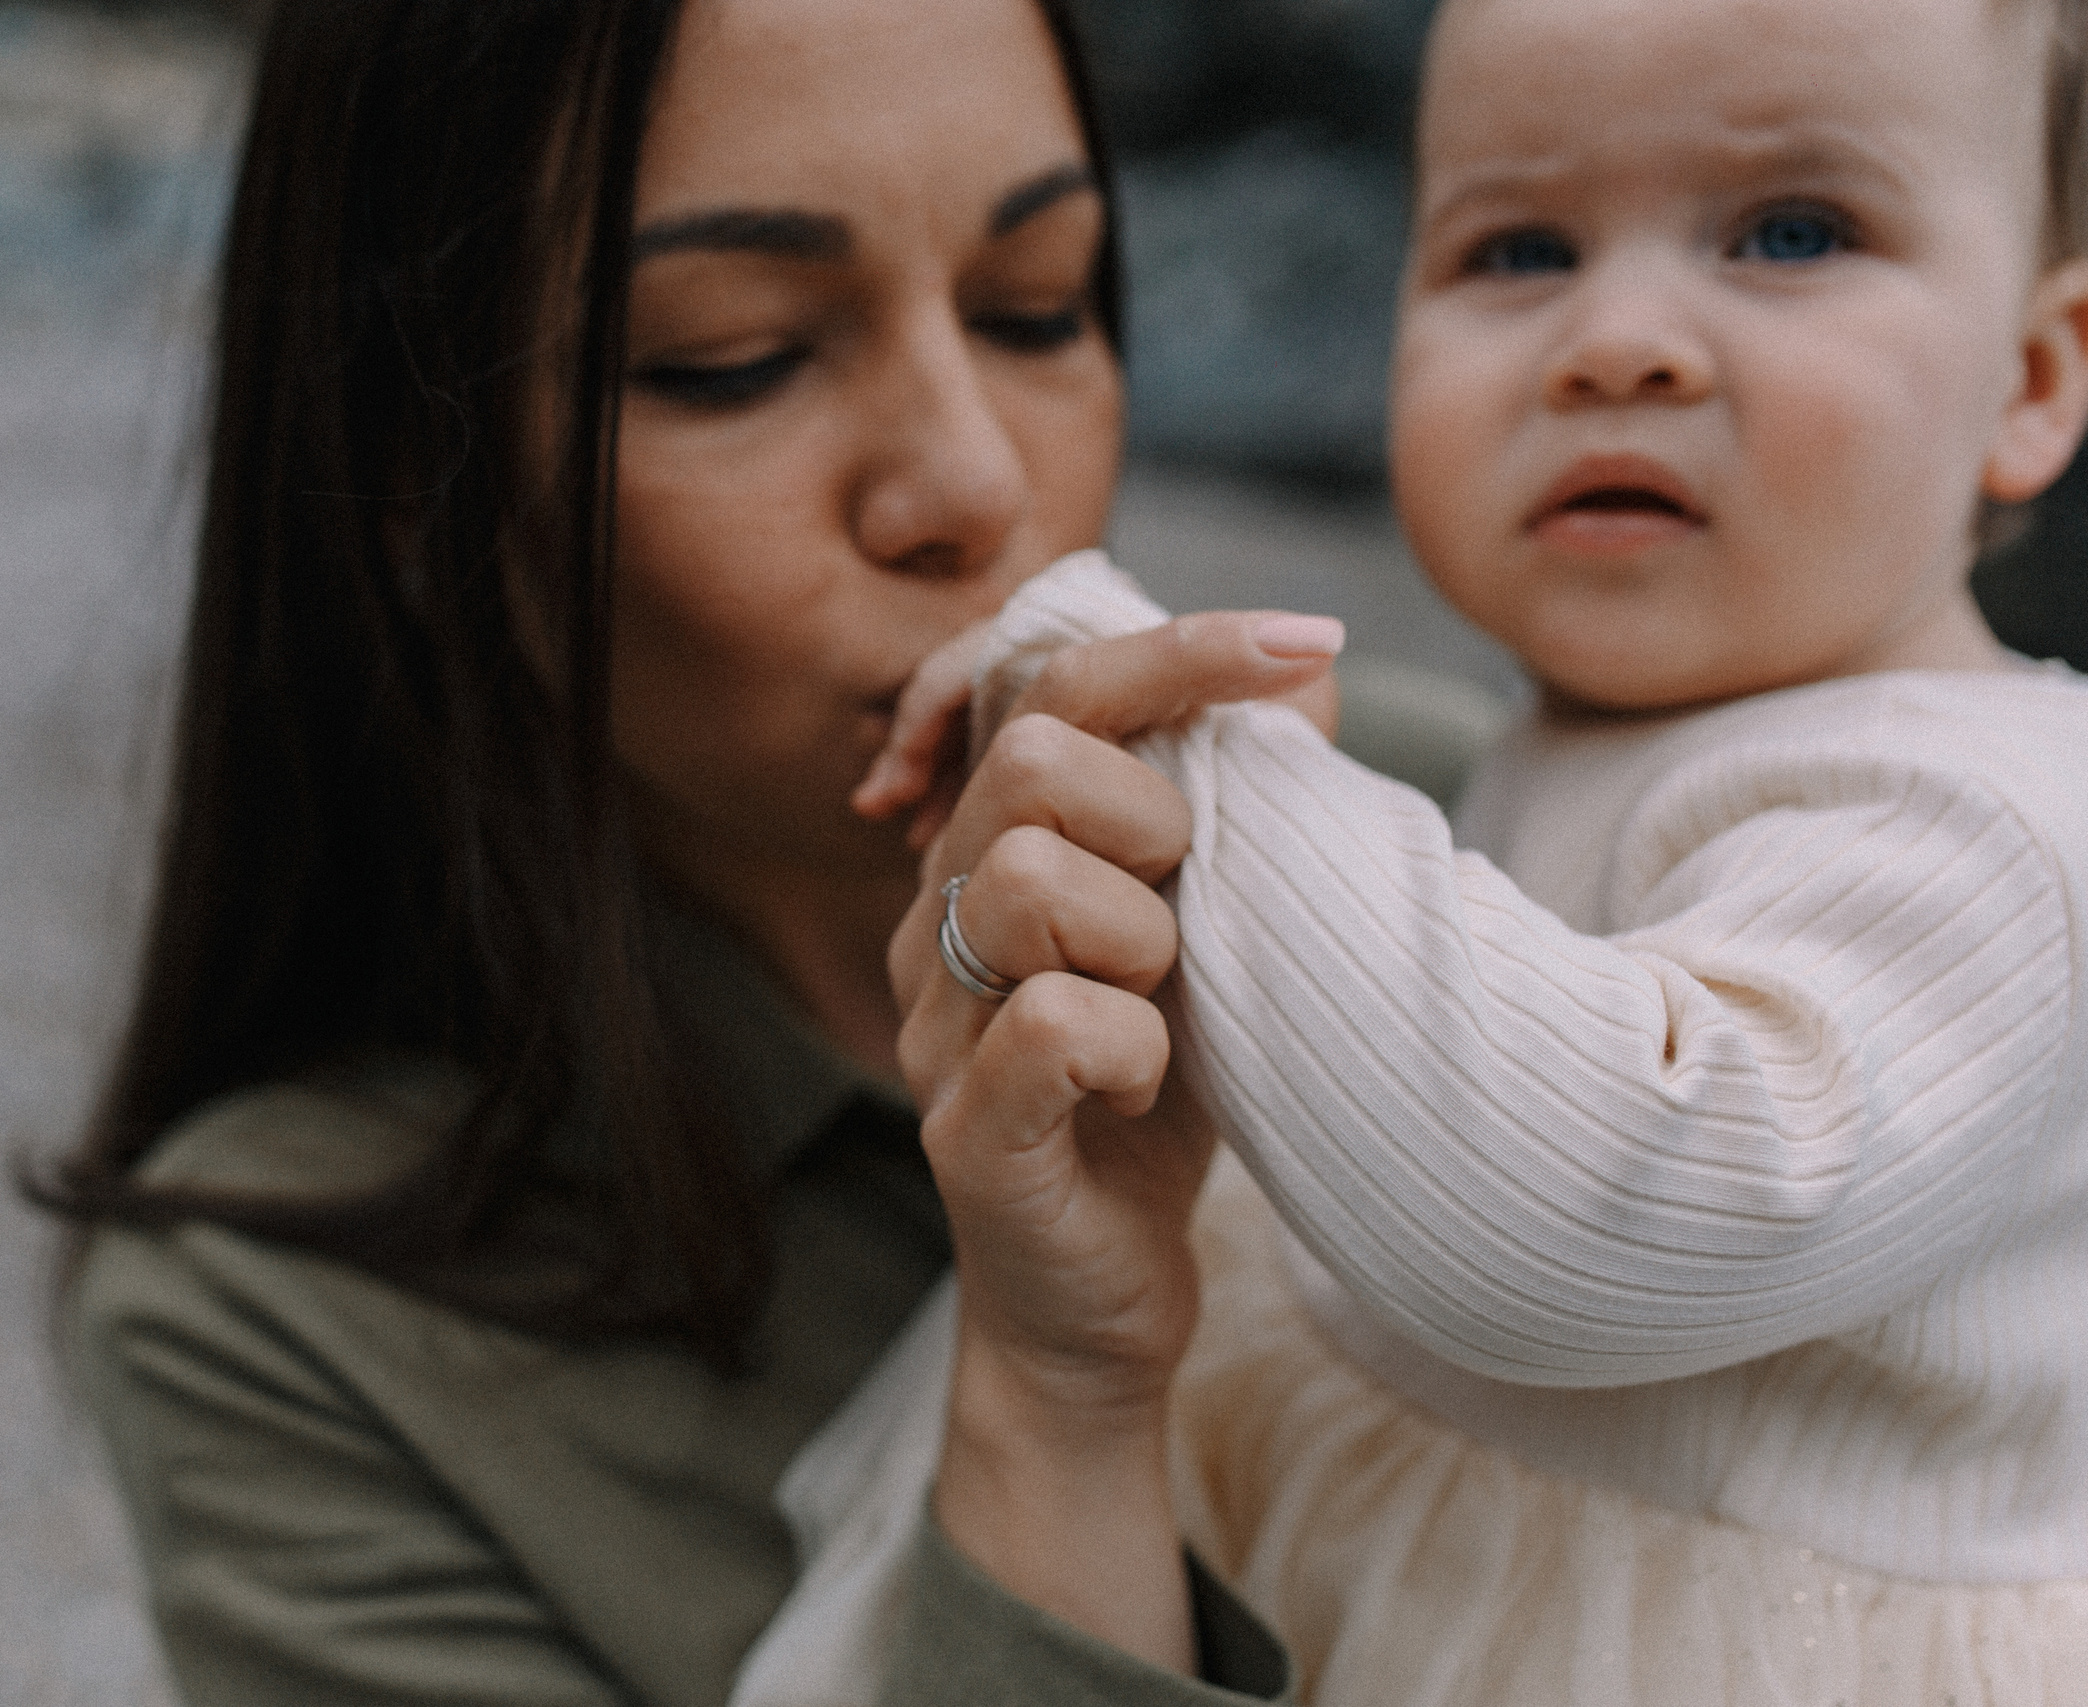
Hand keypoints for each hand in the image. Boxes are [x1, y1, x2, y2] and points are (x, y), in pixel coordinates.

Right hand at [887, 613, 1339, 1671]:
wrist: (1101, 1311)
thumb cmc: (1156, 1110)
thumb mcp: (1214, 936)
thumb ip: (1240, 806)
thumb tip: (1307, 666)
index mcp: (996, 853)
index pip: (1053, 685)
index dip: (1179, 646)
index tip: (1311, 641)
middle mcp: (942, 919)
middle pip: (1030, 761)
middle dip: (1153, 817)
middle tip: (1186, 917)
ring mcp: (938, 1025)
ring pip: (1022, 881)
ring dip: (1143, 939)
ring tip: (1162, 1011)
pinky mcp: (967, 1131)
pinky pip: (1049, 1025)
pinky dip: (1135, 1050)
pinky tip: (1143, 1091)